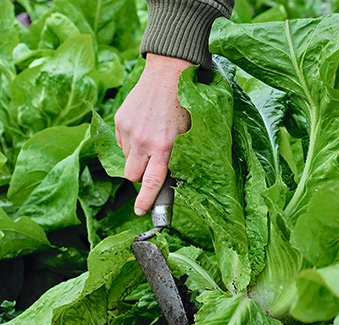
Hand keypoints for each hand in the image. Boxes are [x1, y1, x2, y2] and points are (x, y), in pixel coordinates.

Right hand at [114, 53, 191, 215]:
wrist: (169, 72)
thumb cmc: (186, 103)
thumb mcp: (191, 132)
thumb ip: (181, 155)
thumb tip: (175, 176)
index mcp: (165, 146)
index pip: (151, 182)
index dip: (146, 200)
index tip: (141, 211)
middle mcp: (144, 141)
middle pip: (132, 176)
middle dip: (141, 178)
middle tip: (153, 167)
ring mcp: (129, 130)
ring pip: (127, 159)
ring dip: (137, 158)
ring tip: (152, 139)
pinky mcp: (120, 120)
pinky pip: (121, 142)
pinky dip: (131, 142)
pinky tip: (144, 128)